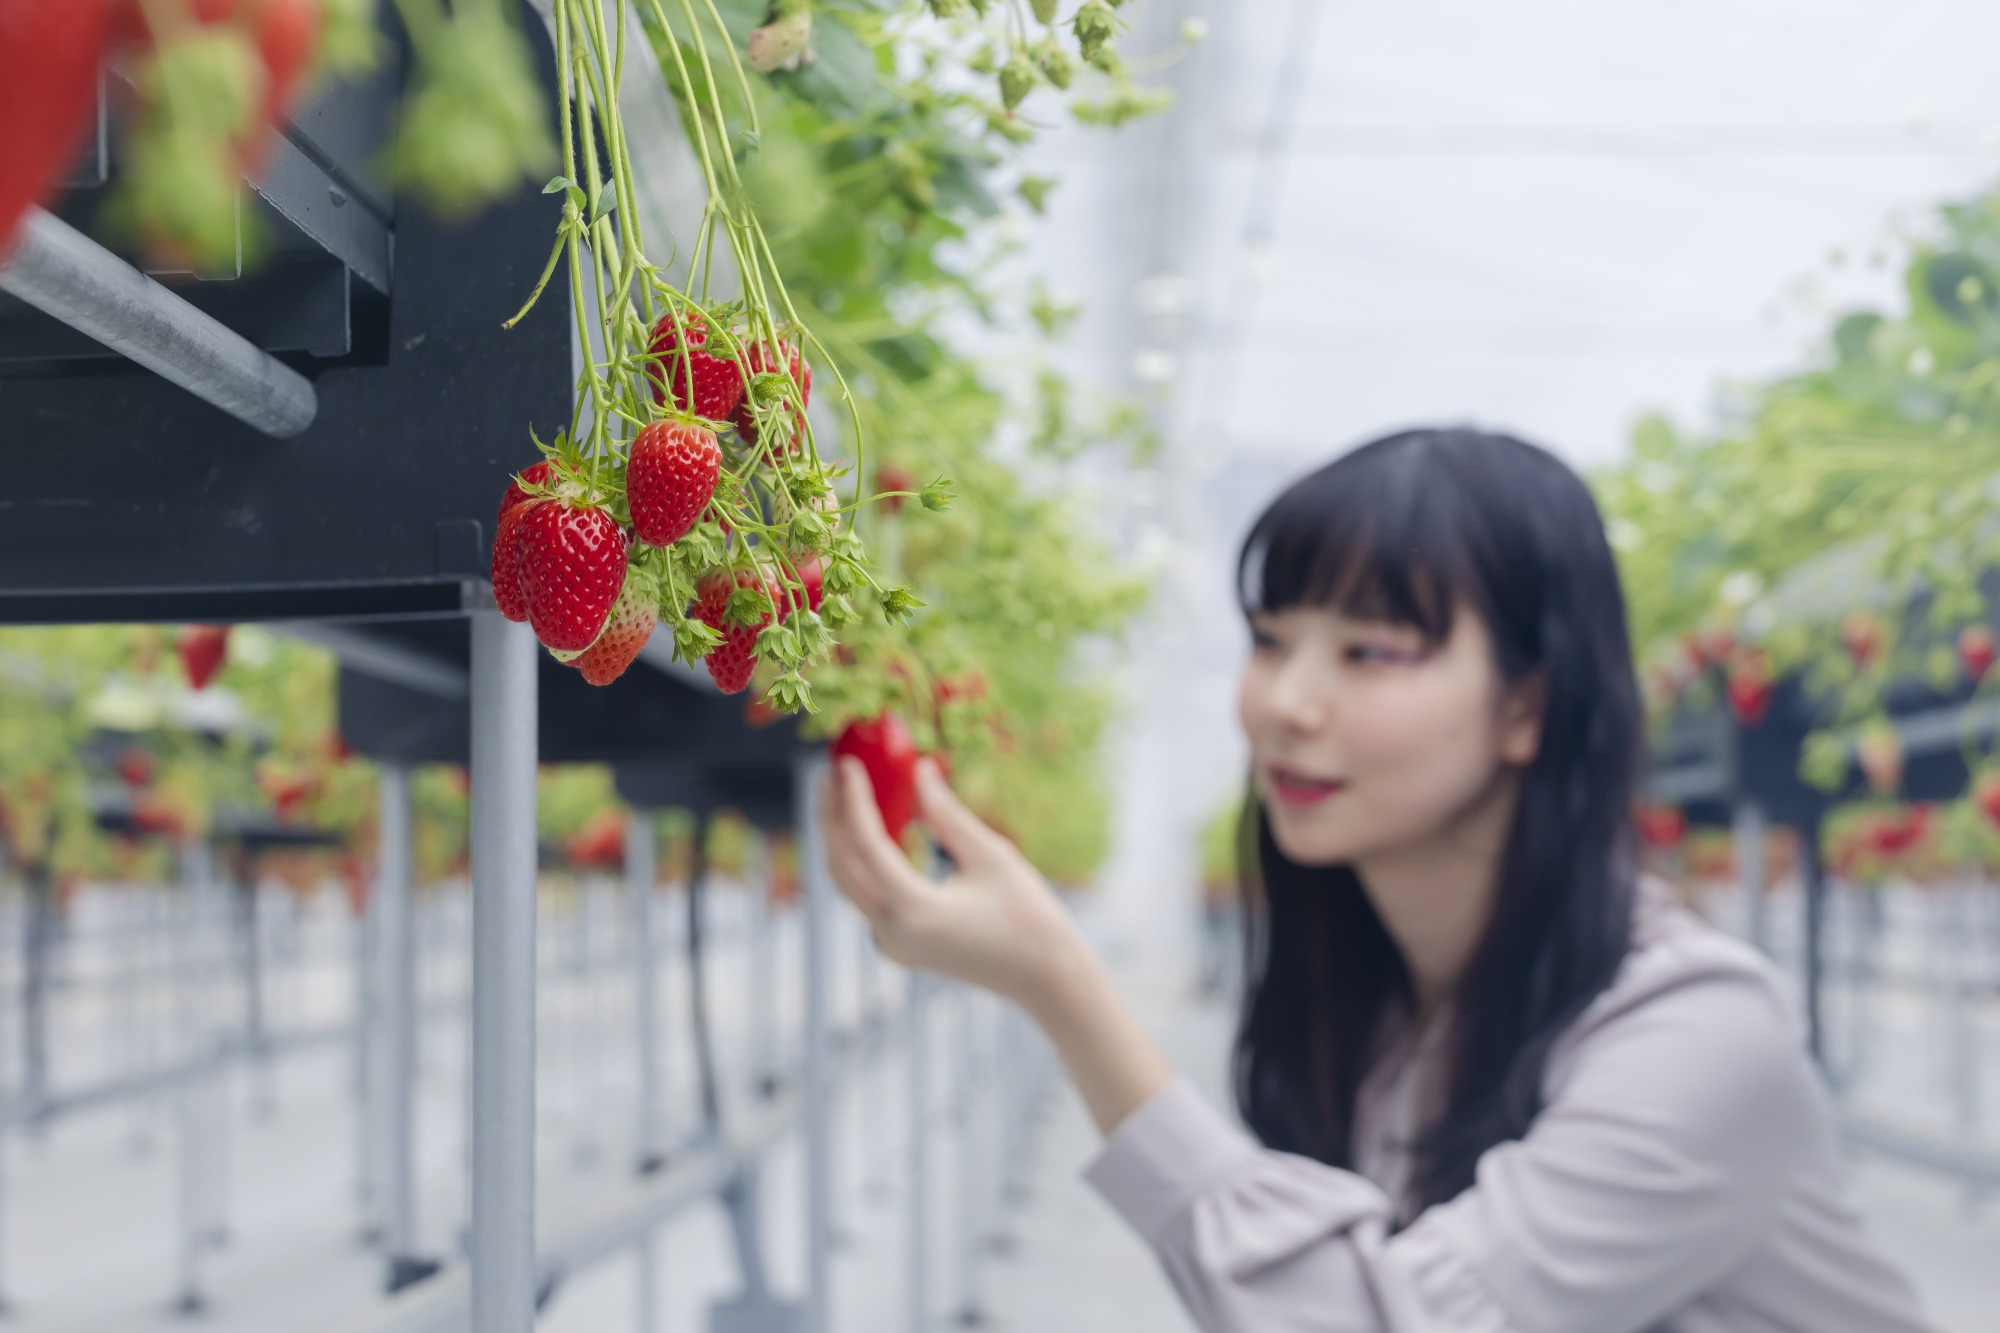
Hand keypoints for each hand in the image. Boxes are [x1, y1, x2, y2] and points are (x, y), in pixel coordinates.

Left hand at [820, 755, 1087, 1013]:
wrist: (1045, 978)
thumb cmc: (1028, 916)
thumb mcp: (990, 855)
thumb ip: (947, 814)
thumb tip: (920, 769)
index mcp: (912, 909)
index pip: (865, 844)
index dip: (853, 799)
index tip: (847, 763)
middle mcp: (891, 932)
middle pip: (842, 866)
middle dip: (832, 818)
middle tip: (831, 774)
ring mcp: (892, 944)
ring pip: (849, 884)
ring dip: (842, 840)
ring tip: (842, 796)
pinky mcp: (900, 945)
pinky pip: (868, 898)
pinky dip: (863, 862)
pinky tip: (872, 831)